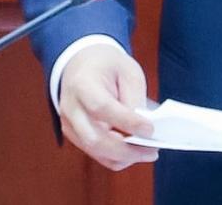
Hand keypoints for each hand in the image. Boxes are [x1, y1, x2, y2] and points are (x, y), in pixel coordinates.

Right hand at [57, 42, 157, 170]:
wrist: (80, 64)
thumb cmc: (107, 66)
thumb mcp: (127, 71)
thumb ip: (134, 98)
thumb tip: (144, 130)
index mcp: (82, 83)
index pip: (101, 108)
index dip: (126, 121)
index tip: (150, 129)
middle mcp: (71, 107)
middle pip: (95, 138)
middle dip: (126, 150)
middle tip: (152, 151)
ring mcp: (69, 124)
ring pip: (96, 151)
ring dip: (124, 157)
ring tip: (147, 153)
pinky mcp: (74, 136)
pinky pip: (96, 154)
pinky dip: (117, 158)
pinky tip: (134, 152)